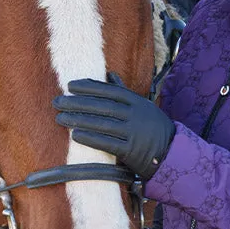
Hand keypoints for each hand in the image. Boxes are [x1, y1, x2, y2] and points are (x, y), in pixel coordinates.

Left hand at [53, 77, 175, 180]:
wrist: (171, 153)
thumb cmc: (152, 127)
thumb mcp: (143, 106)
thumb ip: (124, 92)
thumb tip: (109, 75)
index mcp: (137, 101)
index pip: (109, 91)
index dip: (89, 87)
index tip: (70, 86)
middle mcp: (135, 115)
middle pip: (102, 106)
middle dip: (77, 103)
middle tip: (58, 102)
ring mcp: (133, 133)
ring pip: (102, 124)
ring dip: (78, 120)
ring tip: (60, 118)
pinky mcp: (131, 151)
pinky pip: (107, 143)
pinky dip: (91, 138)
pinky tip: (76, 135)